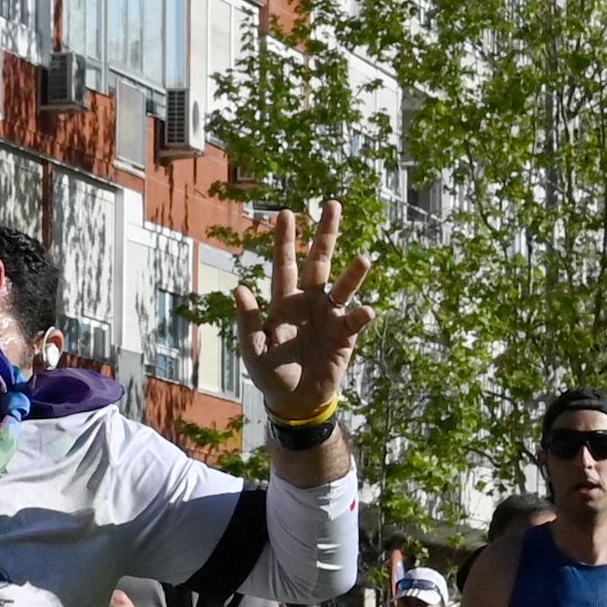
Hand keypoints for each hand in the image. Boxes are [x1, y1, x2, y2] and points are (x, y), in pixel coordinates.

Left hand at [234, 203, 374, 424]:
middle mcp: (309, 302)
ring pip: (342, 287)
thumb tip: (239, 287)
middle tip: (332, 206)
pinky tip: (367, 310)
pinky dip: (361, 315)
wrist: (295, 401)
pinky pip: (354, 321)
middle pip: (319, 262)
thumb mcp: (253, 349)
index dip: (285, 241)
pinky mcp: (344, 336)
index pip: (285, 265)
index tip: (286, 213)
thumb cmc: (271, 373)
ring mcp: (329, 316)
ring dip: (353, 274)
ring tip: (364, 258)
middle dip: (325, 235)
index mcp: (284, 302)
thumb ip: (247, 320)